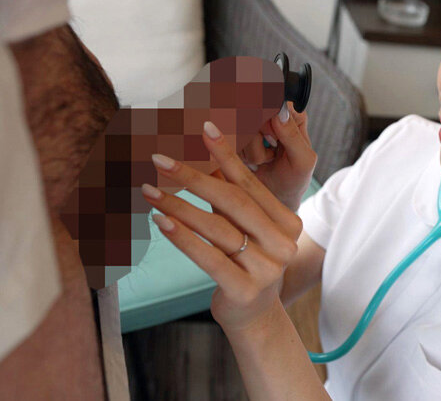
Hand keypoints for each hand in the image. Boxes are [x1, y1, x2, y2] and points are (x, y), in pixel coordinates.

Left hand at [141, 120, 302, 333]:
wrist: (253, 314)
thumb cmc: (244, 261)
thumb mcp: (243, 227)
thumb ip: (231, 196)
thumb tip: (201, 151)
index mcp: (289, 222)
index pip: (251, 184)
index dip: (227, 155)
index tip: (204, 128)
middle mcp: (283, 244)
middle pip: (234, 203)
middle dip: (194, 177)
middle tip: (161, 158)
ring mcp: (267, 268)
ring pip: (218, 229)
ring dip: (179, 205)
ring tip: (149, 189)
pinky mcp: (245, 290)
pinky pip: (209, 257)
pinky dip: (182, 238)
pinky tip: (161, 221)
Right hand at [238, 101, 316, 211]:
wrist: (274, 198)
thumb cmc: (294, 179)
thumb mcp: (302, 161)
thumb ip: (293, 136)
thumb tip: (280, 111)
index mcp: (290, 114)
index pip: (271, 99)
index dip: (268, 122)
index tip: (273, 140)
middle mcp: (269, 113)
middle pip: (250, 110)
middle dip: (258, 139)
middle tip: (271, 154)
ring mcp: (250, 123)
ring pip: (237, 124)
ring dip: (250, 150)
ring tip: (264, 161)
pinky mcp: (234, 135)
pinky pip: (227, 137)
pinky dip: (239, 154)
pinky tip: (251, 162)